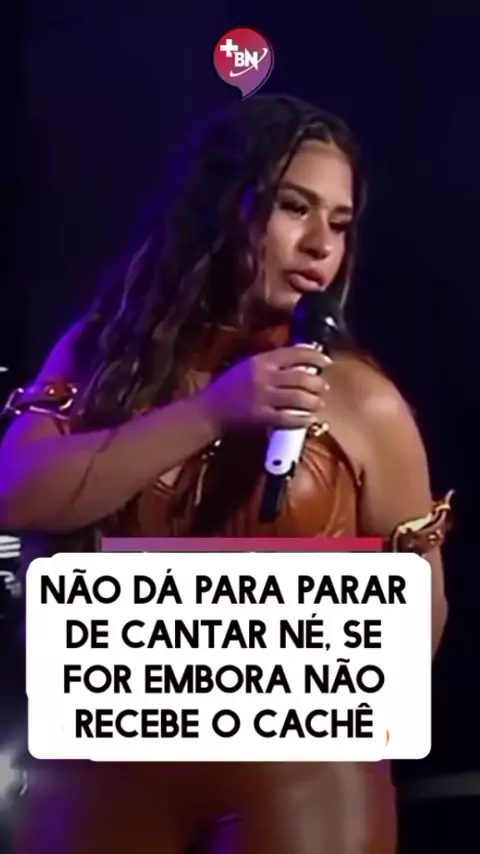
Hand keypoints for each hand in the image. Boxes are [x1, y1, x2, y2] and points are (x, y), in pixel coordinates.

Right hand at [200, 345, 331, 430]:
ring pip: (300, 398)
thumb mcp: (249, 366)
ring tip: (317, 403)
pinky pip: (290, 418)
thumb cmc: (230, 387)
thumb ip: (273, 363)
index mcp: (261, 361)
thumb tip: (303, 363)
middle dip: (318, 383)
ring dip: (314, 402)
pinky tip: (309, 419)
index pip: (295, 353)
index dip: (315, 357)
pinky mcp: (262, 417)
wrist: (210, 410)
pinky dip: (303, 419)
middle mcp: (264, 377)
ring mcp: (263, 398)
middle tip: (323, 387)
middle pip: (302, 378)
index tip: (326, 361)